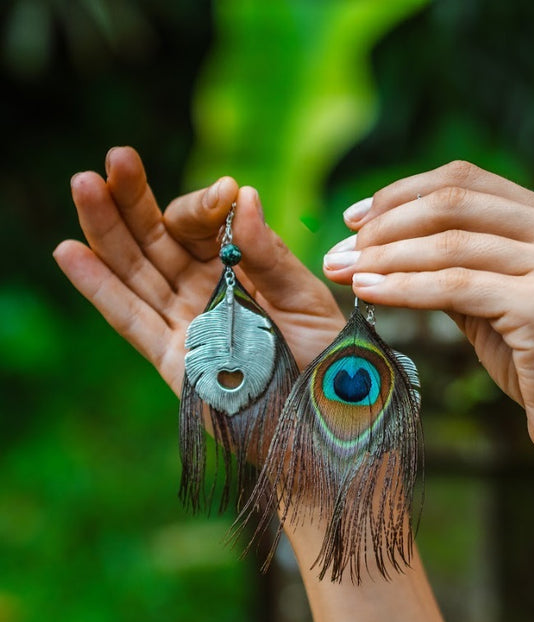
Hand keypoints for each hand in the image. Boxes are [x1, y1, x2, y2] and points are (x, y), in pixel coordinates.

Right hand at [54, 146, 343, 394]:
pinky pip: (130, 320)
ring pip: (137, 271)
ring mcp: (184, 322)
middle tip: (117, 157)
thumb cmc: (322, 353)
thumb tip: (243, 195)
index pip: (206, 228)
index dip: (205, 208)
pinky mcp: (171, 358)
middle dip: (135, 200)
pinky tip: (71, 251)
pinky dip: (100, 289)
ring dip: (107, 230)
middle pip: (160, 239)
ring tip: (83, 184)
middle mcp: (205, 290)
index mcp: (240, 268)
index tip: (223, 194)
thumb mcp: (305, 298)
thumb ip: (270, 255)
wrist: (324, 413)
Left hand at [323, 161, 533, 473]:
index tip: (353, 219)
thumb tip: (387, 248)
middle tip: (339, 250)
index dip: (399, 194)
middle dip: (383, 225)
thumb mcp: (496, 303)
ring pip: (447, 244)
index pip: (462, 180)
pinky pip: (455, 287)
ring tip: (341, 271)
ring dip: (383, 256)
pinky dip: (403, 288)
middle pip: (450, 202)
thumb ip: (457, 268)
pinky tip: (367, 293)